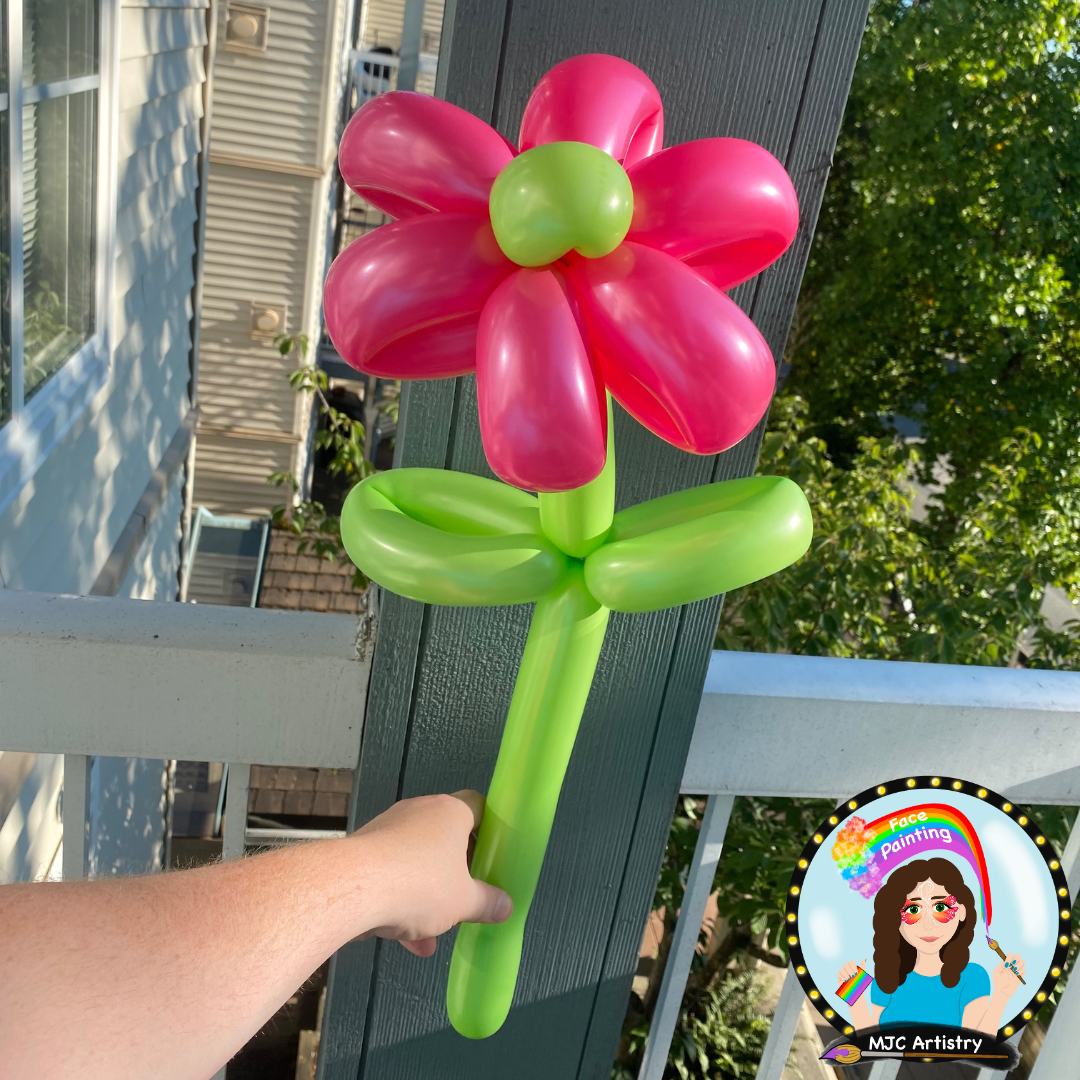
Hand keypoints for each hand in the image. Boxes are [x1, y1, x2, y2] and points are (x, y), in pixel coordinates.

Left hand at [349, 791, 512, 956]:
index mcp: (450, 812)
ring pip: (418, 862)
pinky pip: (393, 874)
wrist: (352, 889)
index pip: (477, 806)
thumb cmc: (419, 884)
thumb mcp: (463, 902)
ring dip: (427, 896)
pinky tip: (406, 940)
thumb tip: (506, 907)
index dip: (488, 829)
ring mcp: (389, 829)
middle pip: (446, 838)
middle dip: (455, 873)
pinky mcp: (365, 851)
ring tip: (432, 935)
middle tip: (464, 898)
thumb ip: (487, 903)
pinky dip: (401, 901)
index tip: (493, 856)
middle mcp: (420, 811)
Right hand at [837, 959, 866, 985]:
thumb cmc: (859, 982)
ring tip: (849, 979)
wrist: (856, 990)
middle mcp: (846, 968)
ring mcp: (842, 972)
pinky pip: (839, 974)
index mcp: (852, 967)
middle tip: (853, 976)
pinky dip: (842, 977)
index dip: (853, 966)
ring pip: (841, 969)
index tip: (856, 973)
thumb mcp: (862, 974)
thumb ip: (862, 966)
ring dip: (845, 974)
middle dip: (849, 970)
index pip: (851, 962)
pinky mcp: (839, 977)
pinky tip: (846, 981)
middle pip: (845, 964)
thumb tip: (864, 959)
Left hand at [991, 953, 1024, 996]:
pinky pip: (1024, 970)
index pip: (1010, 955)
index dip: (1009, 958)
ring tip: (1014, 970)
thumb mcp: (996, 972)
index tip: (1006, 965)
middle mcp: (1011, 965)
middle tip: (1011, 966)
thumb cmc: (998, 981)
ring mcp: (1016, 970)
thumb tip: (1005, 962)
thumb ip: (1000, 966)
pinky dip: (1021, 971)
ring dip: (1019, 965)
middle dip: (1015, 959)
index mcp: (1005, 962)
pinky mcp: (1020, 976)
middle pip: (1018, 956)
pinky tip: (1016, 974)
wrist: (1003, 991)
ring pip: (1022, 962)